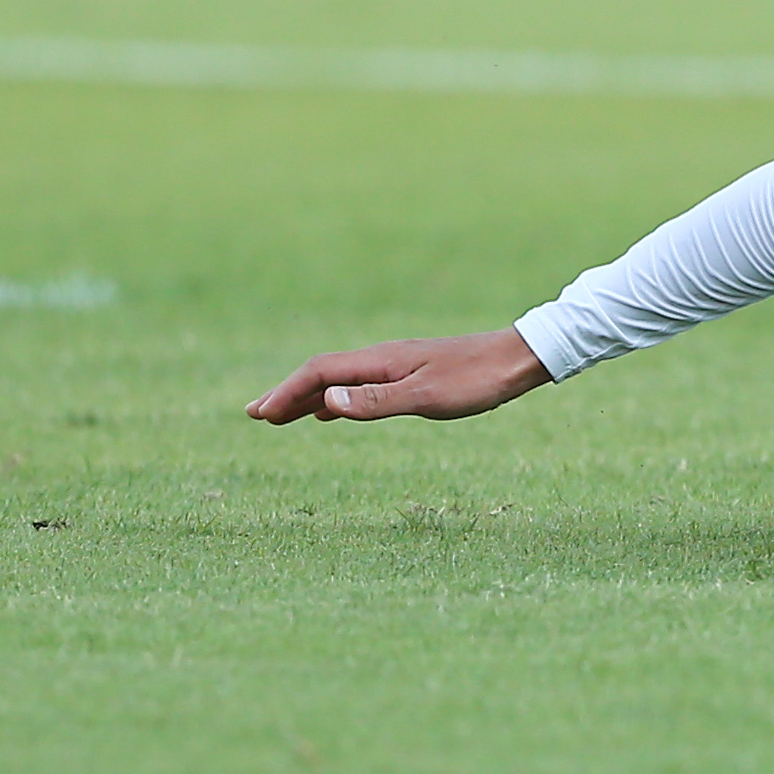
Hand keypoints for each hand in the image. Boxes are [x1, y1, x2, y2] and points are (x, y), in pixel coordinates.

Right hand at [249, 329, 549, 425]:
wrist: (520, 359)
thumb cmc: (478, 381)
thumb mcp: (427, 397)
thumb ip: (377, 401)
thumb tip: (325, 402)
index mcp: (382, 361)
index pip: (321, 373)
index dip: (288, 393)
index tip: (261, 415)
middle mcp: (384, 358)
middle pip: (323, 374)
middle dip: (287, 394)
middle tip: (253, 415)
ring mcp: (397, 364)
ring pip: (341, 380)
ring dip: (308, 397)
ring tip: (280, 415)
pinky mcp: (413, 373)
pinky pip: (360, 385)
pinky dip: (336, 399)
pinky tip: (332, 412)